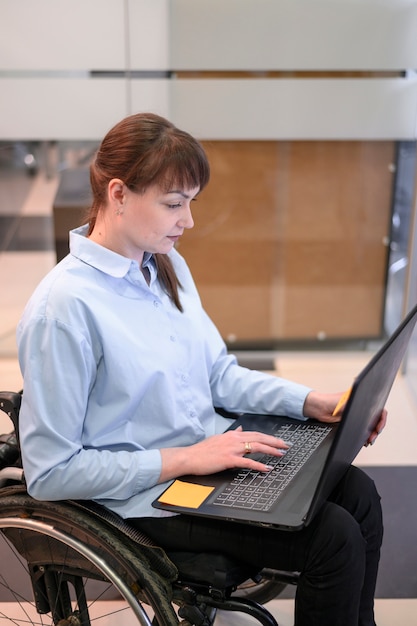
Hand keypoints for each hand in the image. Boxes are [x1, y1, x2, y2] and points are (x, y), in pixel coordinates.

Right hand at [159, 426, 288, 482]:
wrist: (189, 457)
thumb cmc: (202, 450)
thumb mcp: (219, 438)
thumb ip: (232, 434)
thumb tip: (241, 429)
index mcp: (232, 435)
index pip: (255, 433)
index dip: (269, 437)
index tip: (279, 441)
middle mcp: (234, 439)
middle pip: (259, 438)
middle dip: (275, 441)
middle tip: (287, 445)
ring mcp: (232, 449)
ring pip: (256, 446)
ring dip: (271, 450)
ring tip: (281, 454)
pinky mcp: (229, 459)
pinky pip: (248, 462)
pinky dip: (259, 465)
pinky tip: (267, 468)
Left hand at [304, 391, 387, 446]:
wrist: (317, 409)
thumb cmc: (329, 401)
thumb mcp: (343, 402)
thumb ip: (353, 405)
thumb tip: (364, 411)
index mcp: (362, 400)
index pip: (379, 409)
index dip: (381, 419)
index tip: (378, 428)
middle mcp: (361, 408)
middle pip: (376, 420)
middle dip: (377, 430)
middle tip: (372, 437)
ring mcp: (357, 417)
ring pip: (370, 427)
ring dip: (372, 434)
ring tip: (369, 441)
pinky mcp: (351, 424)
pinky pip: (362, 431)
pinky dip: (365, 436)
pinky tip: (364, 441)